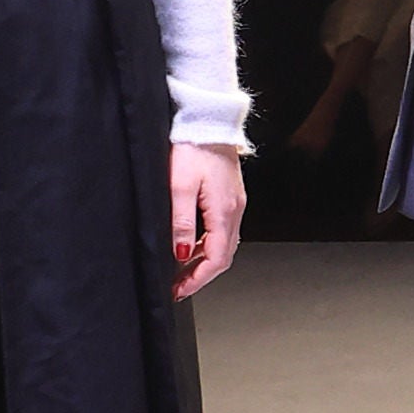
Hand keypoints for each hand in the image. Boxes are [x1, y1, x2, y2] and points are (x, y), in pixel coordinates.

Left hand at [168, 143, 249, 296]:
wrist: (207, 121)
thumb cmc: (193, 148)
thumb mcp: (179, 186)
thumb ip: (181, 222)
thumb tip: (182, 253)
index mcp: (224, 211)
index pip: (216, 259)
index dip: (198, 279)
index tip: (179, 290)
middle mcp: (235, 210)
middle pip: (223, 255)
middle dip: (201, 275)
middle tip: (179, 286)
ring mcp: (235, 203)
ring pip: (224, 243)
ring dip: (204, 260)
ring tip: (182, 270)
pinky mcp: (230, 196)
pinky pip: (223, 230)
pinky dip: (208, 244)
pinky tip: (192, 244)